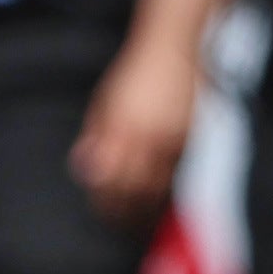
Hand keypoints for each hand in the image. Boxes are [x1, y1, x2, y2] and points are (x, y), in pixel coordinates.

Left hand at [70, 42, 194, 225]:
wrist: (172, 49)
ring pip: (158, 189)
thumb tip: (84, 168)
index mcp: (121, 128)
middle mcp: (148, 137)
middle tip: (117, 224)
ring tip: (137, 222)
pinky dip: (163, 190)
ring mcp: (172, 139)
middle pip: (135, 191)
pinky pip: (174, 175)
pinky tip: (155, 196)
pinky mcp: (188, 138)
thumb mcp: (104, 103)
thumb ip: (95, 137)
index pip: (110, 181)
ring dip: (146, 209)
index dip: (104, 202)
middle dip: (125, 213)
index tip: (100, 211)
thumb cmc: (133, 74)